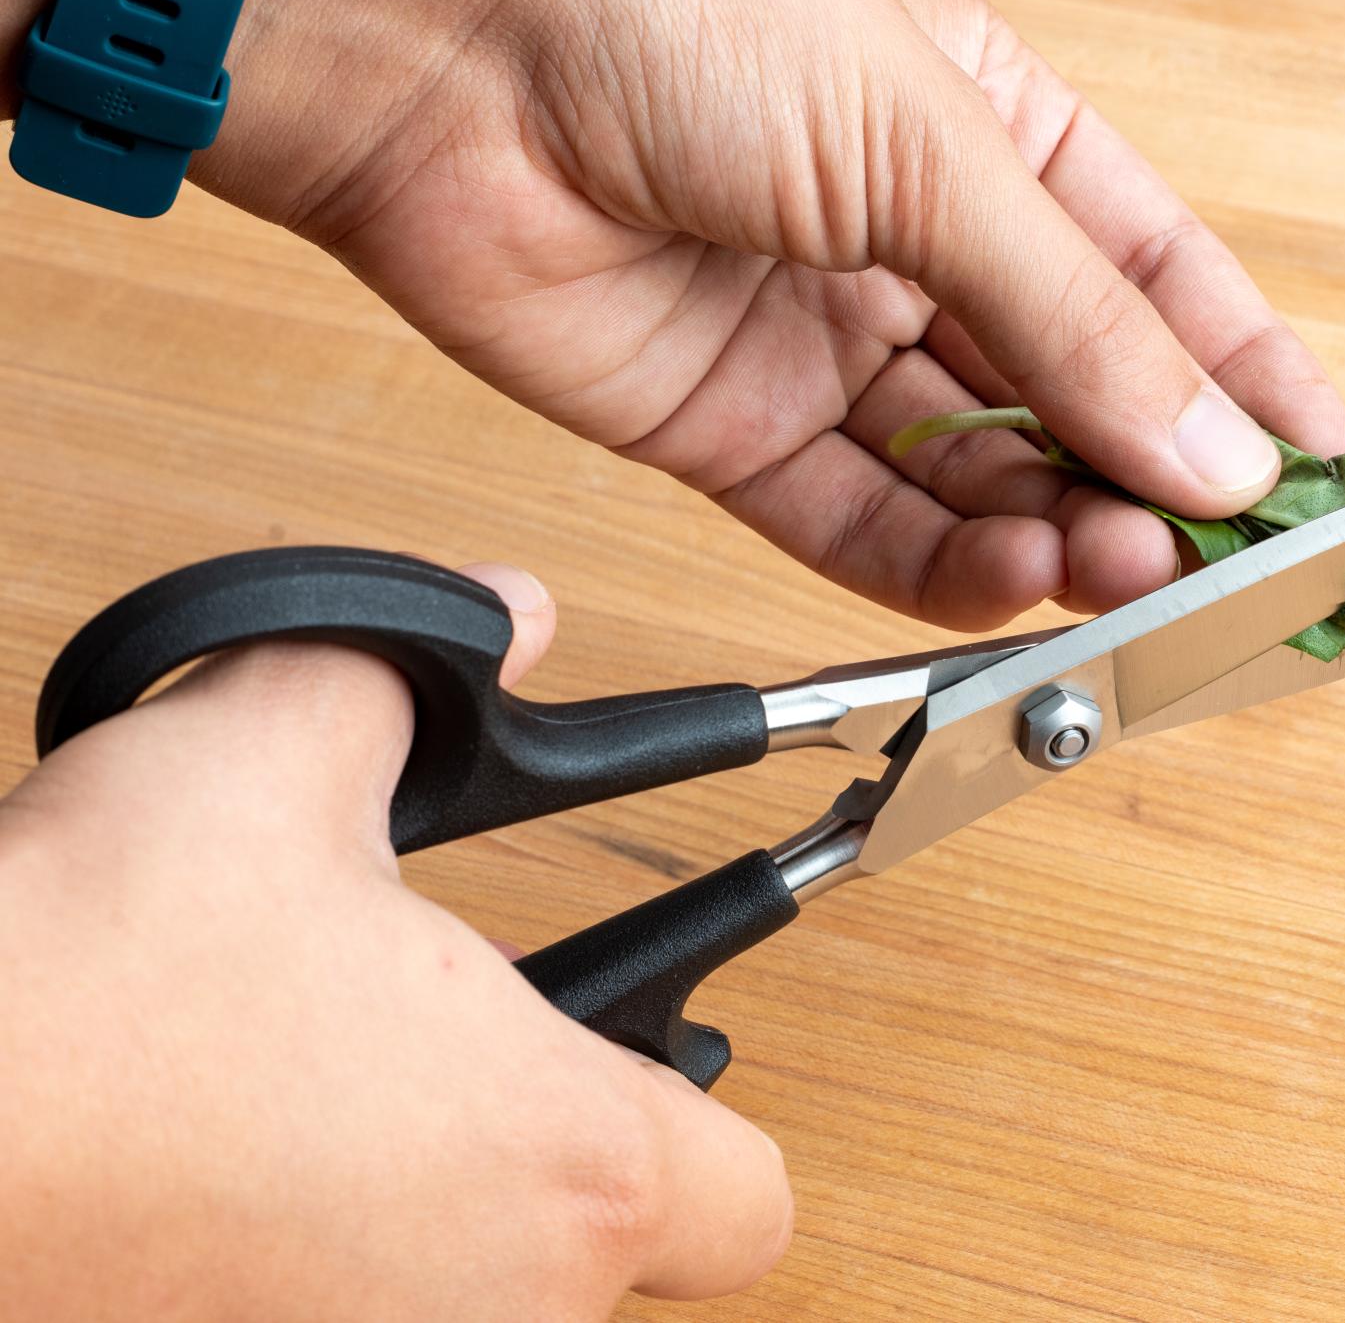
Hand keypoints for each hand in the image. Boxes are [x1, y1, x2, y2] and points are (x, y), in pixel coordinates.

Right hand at [0, 565, 791, 1317]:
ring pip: (479, 1296)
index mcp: (560, 1164)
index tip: (662, 1036)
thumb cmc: (69, 988)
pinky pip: (348, 1317)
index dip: (714, 1108)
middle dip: (554, 1142)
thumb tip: (503, 616)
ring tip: (329, 1089)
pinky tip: (232, 1161)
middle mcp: (488, 1314)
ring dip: (433, 1201)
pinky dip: (319, 1257)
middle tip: (470, 1046)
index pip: (750, 1201)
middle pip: (615, 1251)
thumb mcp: (266, 760)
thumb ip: (412, 674)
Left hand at [182, 0, 1344, 627]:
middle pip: (1079, 398)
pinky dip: (943, 567)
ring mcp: (830, 348)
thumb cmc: (677, 13)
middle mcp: (921, 252)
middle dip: (1153, 483)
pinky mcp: (737, 433)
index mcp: (997, 142)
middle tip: (1217, 556)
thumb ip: (1075, 315)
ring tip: (1119, 572)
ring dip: (1061, 536)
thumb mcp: (927, 144)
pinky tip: (1010, 577)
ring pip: (983, 478)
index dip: (1250, 380)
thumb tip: (1214, 449)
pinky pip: (865, 528)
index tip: (1330, 476)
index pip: (1163, 282)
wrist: (441, 57)